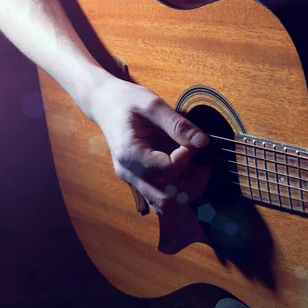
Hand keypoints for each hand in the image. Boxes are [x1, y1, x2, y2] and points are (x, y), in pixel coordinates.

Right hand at [89, 76, 210, 213]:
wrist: (104, 104)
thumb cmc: (126, 101)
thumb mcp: (152, 104)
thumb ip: (178, 125)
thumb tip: (203, 142)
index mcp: (130, 153)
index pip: (167, 170)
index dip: (187, 158)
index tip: (192, 142)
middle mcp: (129, 173)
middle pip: (167, 199)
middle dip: (192, 185)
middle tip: (204, 165)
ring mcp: (131, 180)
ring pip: (164, 206)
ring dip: (186, 193)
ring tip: (196, 172)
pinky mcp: (137, 181)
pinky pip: (159, 199)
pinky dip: (176, 193)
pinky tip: (185, 175)